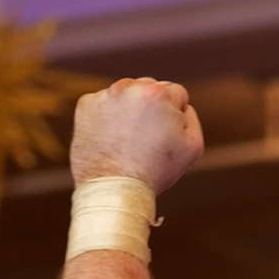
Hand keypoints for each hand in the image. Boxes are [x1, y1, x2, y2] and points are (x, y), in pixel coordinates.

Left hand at [71, 77, 200, 193]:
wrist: (113, 191)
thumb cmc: (154, 171)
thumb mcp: (192, 146)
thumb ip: (191, 116)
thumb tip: (180, 104)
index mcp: (157, 93)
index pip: (176, 93)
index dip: (174, 117)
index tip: (164, 136)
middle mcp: (128, 86)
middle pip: (150, 88)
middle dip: (151, 108)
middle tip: (146, 139)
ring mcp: (104, 95)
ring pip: (126, 95)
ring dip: (129, 110)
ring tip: (128, 140)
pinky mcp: (85, 105)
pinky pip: (103, 104)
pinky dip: (107, 117)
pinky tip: (111, 139)